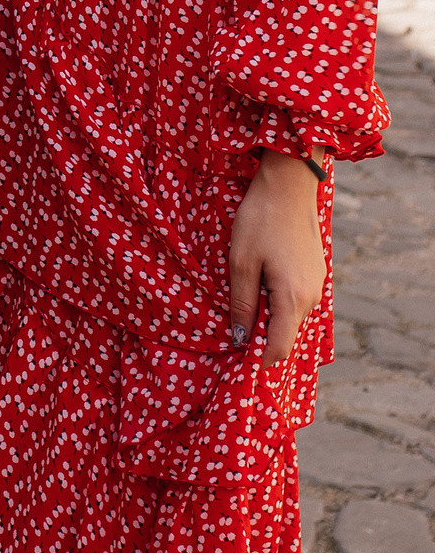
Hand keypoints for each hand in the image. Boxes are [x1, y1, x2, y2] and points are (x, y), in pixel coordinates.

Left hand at [229, 151, 326, 364]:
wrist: (288, 188)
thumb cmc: (259, 222)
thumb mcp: (241, 263)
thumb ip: (243, 303)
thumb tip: (242, 337)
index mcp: (293, 298)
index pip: (280, 345)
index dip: (261, 358)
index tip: (240, 363)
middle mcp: (312, 297)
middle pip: (287, 332)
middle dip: (263, 338)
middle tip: (234, 335)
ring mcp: (317, 284)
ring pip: (292, 316)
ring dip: (271, 318)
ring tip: (244, 311)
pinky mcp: (315, 272)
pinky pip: (297, 299)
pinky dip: (279, 303)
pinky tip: (260, 290)